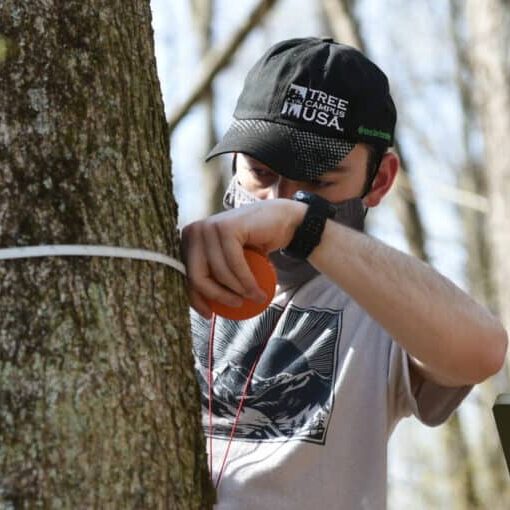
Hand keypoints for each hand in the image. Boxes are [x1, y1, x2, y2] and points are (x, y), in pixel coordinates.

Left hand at [181, 199, 305, 316]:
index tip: (209, 314)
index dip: (195, 299)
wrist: (279, 219)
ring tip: (255, 298)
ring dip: (239, 291)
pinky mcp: (227, 228)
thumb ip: (212, 273)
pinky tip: (257, 291)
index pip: (185, 276)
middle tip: (237, 305)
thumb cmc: (252, 244)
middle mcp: (193, 231)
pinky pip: (235, 265)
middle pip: (197, 276)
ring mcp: (209, 227)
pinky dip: (247, 282)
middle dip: (217, 296)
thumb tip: (201, 306)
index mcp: (188, 239)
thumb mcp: (226, 260)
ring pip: (219, 272)